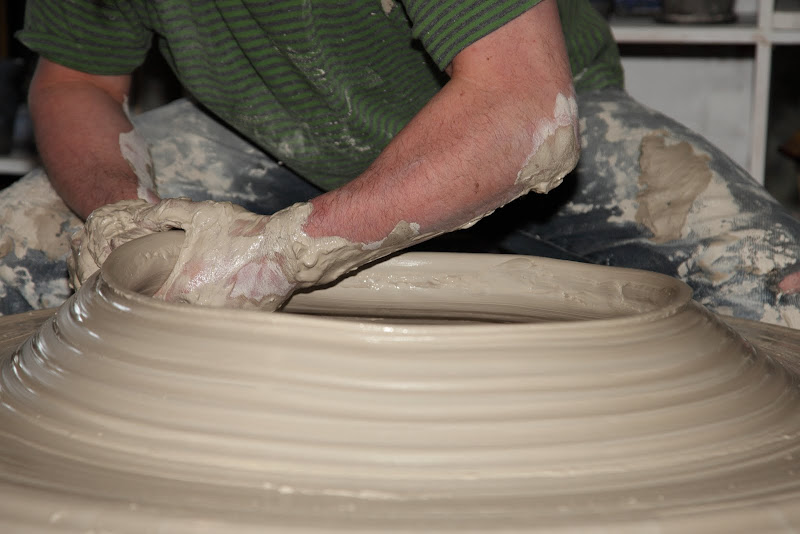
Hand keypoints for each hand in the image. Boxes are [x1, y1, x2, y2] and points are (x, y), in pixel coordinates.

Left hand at [68, 198, 300, 309]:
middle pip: (175, 320)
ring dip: (198, 317)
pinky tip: (230, 303)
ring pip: (201, 326)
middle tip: (175, 301)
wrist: (287, 249)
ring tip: (203, 304)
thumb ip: (165, 213)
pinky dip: (225, 319)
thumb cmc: (244, 231)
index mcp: (185, 284)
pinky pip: (227, 327)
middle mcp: (201, 307)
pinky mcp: (246, 323)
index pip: (151, 307)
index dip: (146, 302)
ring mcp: (224, 318)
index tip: (147, 296)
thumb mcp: (202, 213)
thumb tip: (139, 217)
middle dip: (174, 312)